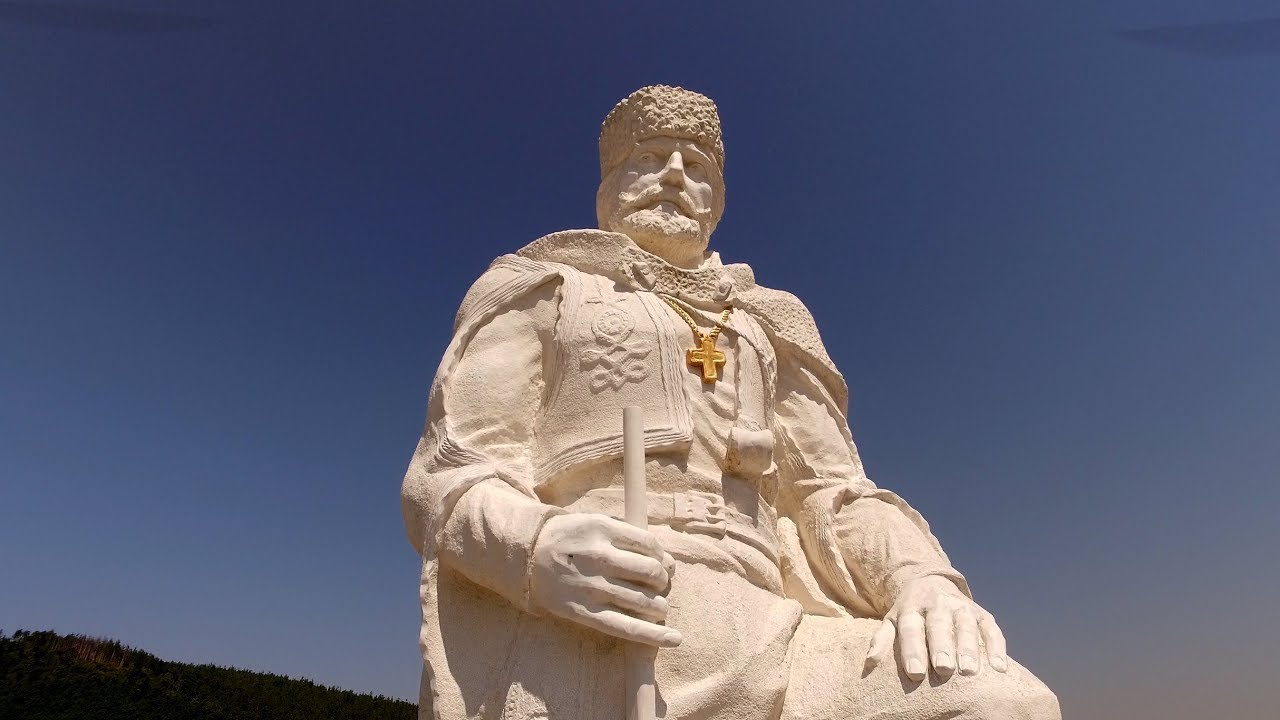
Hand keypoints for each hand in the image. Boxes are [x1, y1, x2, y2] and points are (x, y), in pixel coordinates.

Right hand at [530, 513, 680, 647]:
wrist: (527, 556)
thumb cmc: (570, 539)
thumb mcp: (595, 523)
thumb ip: (628, 537)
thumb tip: (667, 561)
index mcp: (602, 529)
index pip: (650, 545)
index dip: (662, 556)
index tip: (662, 563)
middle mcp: (598, 557)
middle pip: (651, 572)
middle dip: (662, 580)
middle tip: (657, 584)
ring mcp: (592, 587)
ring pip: (644, 600)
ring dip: (659, 605)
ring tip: (657, 606)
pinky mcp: (584, 612)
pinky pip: (626, 627)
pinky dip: (655, 635)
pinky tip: (674, 639)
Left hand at [864, 575, 1007, 679]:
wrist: (932, 583)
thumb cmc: (909, 613)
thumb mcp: (891, 620)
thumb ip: (881, 640)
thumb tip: (870, 663)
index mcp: (912, 606)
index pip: (911, 627)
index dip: (913, 650)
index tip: (915, 673)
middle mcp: (938, 603)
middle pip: (939, 625)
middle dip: (941, 646)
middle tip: (943, 668)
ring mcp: (962, 607)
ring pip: (966, 626)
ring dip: (969, 648)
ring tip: (969, 671)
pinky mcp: (983, 614)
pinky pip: (992, 630)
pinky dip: (997, 648)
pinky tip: (999, 668)